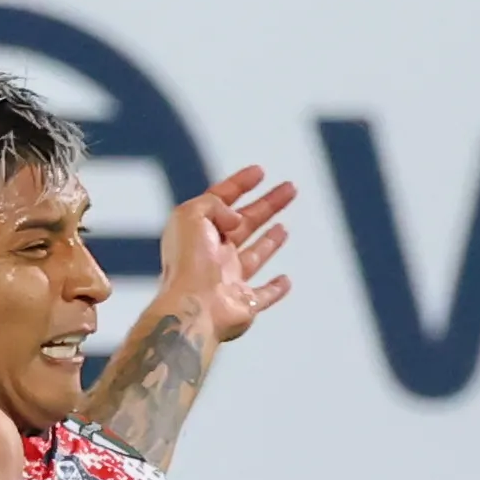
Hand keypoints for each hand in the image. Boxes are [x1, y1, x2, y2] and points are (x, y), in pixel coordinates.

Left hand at [156, 166, 295, 344]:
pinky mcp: (245, 304)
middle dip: (268, 204)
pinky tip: (286, 281)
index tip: (260, 171)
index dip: (239, 184)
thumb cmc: (188, 262)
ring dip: (269, 241)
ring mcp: (229, 280)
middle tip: (290, 188)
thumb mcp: (191, 215)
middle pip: (245, 223)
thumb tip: (237, 218)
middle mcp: (213, 255)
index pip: (220, 201)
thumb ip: (215, 205)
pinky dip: (276, 289)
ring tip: (283, 227)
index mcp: (198, 232)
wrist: (194, 308)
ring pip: (254, 256)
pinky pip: (264, 295)